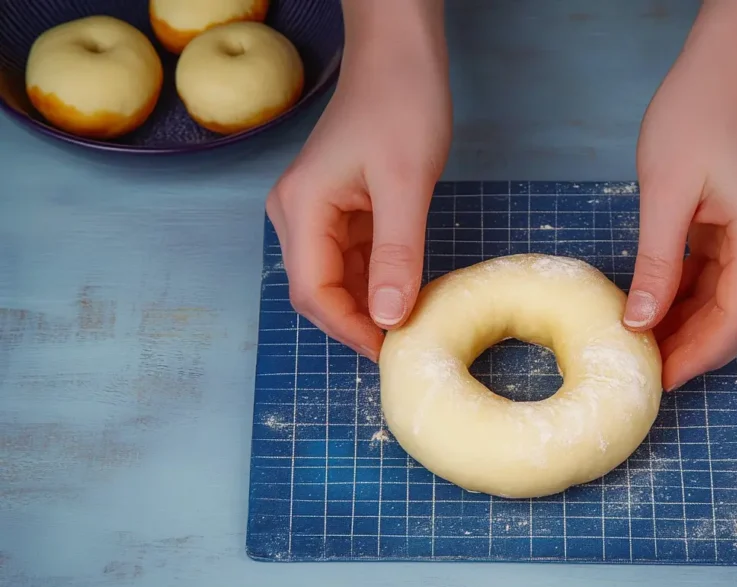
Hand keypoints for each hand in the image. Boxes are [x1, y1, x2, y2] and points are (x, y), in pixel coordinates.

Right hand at [265, 1, 450, 359]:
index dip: (351, 330)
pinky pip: (350, 259)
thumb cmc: (401, 104)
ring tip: (411, 320)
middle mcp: (296, 214)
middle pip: (318, 292)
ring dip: (369, 303)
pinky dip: (376, 279)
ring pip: (335, 279)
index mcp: (301, 208)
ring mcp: (314, 213)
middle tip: (405, 342)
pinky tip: (407, 287)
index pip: (315, 293)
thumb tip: (389, 318)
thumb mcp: (406, 184)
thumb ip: (397, 255)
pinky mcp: (337, 209)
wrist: (399, 55)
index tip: (392, 351)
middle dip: (358, 322)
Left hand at [624, 0, 736, 390]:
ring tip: (649, 340)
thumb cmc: (697, 114)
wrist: (728, 65)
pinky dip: (700, 298)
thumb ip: (655, 264)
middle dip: (700, 347)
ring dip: (698, 325)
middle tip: (650, 365)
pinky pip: (732, 278)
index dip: (699, 356)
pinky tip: (663, 306)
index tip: (660, 378)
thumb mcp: (664, 193)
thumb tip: (639, 322)